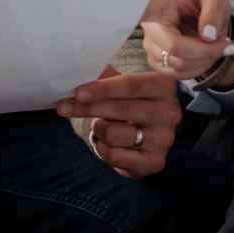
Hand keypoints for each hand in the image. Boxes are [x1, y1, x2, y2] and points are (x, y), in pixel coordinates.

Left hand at [56, 68, 180, 178]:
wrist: (150, 133)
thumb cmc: (132, 102)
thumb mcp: (121, 84)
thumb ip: (103, 76)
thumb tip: (76, 71)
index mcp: (163, 86)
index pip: (129, 85)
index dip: (101, 89)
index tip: (77, 93)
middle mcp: (170, 112)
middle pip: (119, 109)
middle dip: (87, 109)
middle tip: (63, 107)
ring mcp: (164, 139)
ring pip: (114, 134)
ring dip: (98, 129)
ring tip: (100, 126)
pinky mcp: (155, 161)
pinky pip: (115, 157)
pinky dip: (102, 149)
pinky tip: (106, 143)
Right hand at [139, 0, 233, 80]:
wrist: (192, 12)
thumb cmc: (200, 3)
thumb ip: (213, 12)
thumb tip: (208, 36)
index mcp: (156, 9)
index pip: (173, 42)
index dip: (199, 49)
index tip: (224, 45)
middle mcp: (148, 30)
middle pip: (177, 56)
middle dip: (207, 54)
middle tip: (227, 46)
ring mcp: (150, 48)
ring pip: (179, 68)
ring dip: (204, 62)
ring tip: (216, 47)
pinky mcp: (156, 61)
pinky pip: (178, 74)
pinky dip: (197, 68)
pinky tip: (205, 54)